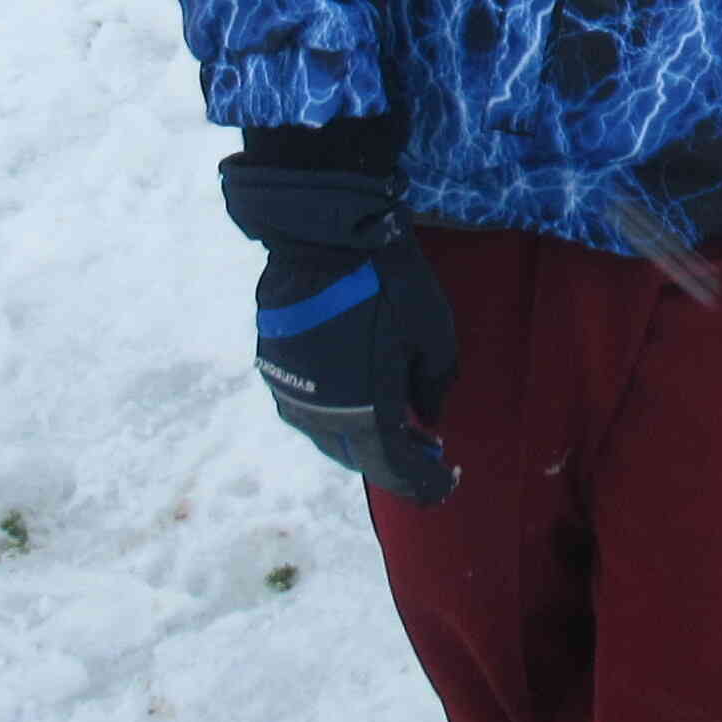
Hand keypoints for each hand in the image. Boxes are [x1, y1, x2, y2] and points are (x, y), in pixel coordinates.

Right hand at [218, 157, 459, 502]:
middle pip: (363, 459)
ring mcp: (290, 394)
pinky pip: (312, 407)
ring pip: (333, 436)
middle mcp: (319, 418)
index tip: (448, 480)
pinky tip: (359, 391)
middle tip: (428, 449)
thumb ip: (434, 386)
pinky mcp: (274, 369)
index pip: (397, 473)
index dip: (426, 485)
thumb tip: (427, 420)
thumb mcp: (434, 333)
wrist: (323, 236)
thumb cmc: (388, 284)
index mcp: (363, 417)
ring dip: (366, 436)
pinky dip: (340, 411)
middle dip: (399, 459)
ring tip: (398, 422)